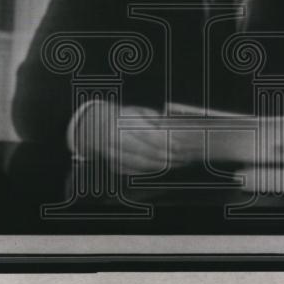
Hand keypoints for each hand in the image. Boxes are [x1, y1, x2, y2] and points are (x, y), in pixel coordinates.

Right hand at [70, 102, 199, 174]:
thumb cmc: (123, 117)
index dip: (167, 141)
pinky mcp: (116, 166)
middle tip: (185, 155)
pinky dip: (154, 169)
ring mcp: (114, 156)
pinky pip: (139, 171)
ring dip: (164, 165)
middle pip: (149, 153)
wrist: (99, 128)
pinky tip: (167, 165)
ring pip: (145, 165)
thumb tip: (173, 129)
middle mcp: (116, 141)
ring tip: (179, 161)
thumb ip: (155, 120)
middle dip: (170, 156)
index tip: (180, 144)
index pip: (149, 136)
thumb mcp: (138, 112)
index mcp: (122, 124)